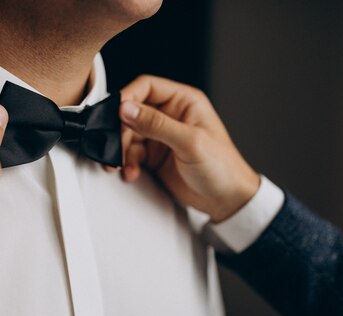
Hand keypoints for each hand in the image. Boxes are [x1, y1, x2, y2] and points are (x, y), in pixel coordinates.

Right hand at [116, 75, 259, 222]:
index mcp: (184, 101)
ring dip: (120, 151)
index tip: (114, 113)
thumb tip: (126, 108)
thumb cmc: (222, 168)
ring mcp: (162, 136)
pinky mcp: (156, 156)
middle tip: (114, 147)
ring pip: (128, 135)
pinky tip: (131, 173)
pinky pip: (132, 154)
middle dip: (120, 131)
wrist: (227, 201)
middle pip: (132, 112)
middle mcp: (171, 115)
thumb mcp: (189, 142)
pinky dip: (127, 164)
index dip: (127, 97)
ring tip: (120, 165)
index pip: (147, 87)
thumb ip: (156, 124)